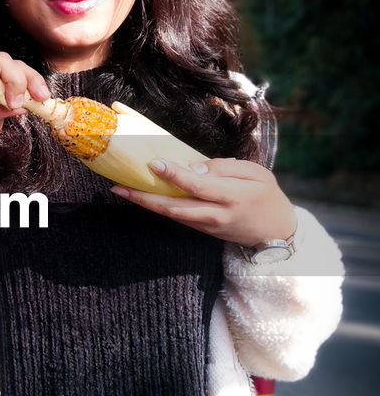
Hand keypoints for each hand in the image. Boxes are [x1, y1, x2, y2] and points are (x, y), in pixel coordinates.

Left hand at [111, 157, 297, 247]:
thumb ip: (225, 167)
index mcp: (232, 196)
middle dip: (144, 198)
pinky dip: (158, 207)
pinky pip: (177, 217)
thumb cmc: (267, 196)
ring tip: (121, 190)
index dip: (174, 175)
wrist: (276, 233)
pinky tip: (143, 196)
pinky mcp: (202, 230)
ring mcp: (207, 226)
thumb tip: (194, 167)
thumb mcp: (256, 173)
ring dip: (145, 204)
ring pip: (171, 215)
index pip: (197, 185)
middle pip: (174, 208)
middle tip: (118, 186)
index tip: (154, 162)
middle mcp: (215, 214)